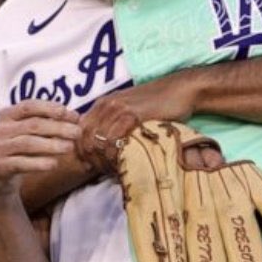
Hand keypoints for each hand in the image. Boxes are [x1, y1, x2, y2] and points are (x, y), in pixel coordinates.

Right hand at [0, 101, 80, 199]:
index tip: (71, 114)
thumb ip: (47, 123)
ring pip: (28, 143)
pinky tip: (54, 164)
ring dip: (51, 145)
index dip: (51, 108)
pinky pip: (20, 163)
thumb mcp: (27, 132)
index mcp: (7, 115)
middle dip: (58, 128)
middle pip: (33, 125)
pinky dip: (38, 163)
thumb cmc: (18, 149)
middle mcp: (0, 129)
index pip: (29, 106)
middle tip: (77, 133)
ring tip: (70, 147)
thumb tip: (75, 117)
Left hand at [77, 75, 198, 171]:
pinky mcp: (132, 115)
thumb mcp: (130, 111)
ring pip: (99, 141)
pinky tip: (124, 162)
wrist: (181, 89)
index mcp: (102, 104)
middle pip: (86, 138)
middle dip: (92, 159)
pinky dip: (117, 154)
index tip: (92, 165)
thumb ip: (115, 124)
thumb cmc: (159, 104)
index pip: (80, 131)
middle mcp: (106, 105)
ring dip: (104, 160)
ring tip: (115, 170)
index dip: (83, 151)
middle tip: (104, 171)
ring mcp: (118, 109)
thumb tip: (103, 149)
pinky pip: (115, 139)